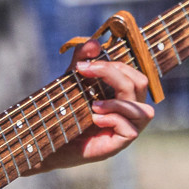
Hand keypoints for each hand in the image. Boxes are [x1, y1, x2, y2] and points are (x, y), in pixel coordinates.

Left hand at [27, 38, 155, 173]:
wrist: (45, 143)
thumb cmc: (62, 113)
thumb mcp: (71, 82)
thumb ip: (81, 61)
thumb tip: (94, 43)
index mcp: (122, 95)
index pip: (134, 73)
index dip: (113, 64)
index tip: (84, 65)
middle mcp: (129, 112)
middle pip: (141, 85)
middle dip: (114, 74)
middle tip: (88, 73)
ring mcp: (126, 131)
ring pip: (144, 110)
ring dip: (119, 102)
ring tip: (94, 104)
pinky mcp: (117, 146)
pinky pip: (130, 130)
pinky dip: (113, 120)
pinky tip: (94, 119)